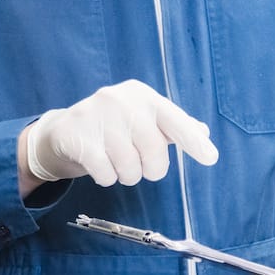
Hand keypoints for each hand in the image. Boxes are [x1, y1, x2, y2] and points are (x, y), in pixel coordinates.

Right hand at [20, 80, 218, 190]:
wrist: (64, 130)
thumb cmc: (114, 127)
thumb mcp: (144, 121)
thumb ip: (173, 127)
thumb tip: (203, 132)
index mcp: (143, 96)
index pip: (174, 119)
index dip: (192, 140)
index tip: (211, 157)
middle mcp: (121, 100)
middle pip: (154, 150)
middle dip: (151, 169)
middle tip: (141, 166)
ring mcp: (97, 116)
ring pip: (129, 166)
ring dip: (126, 175)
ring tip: (117, 163)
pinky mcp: (77, 136)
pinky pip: (105, 173)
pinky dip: (107, 178)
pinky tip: (100, 165)